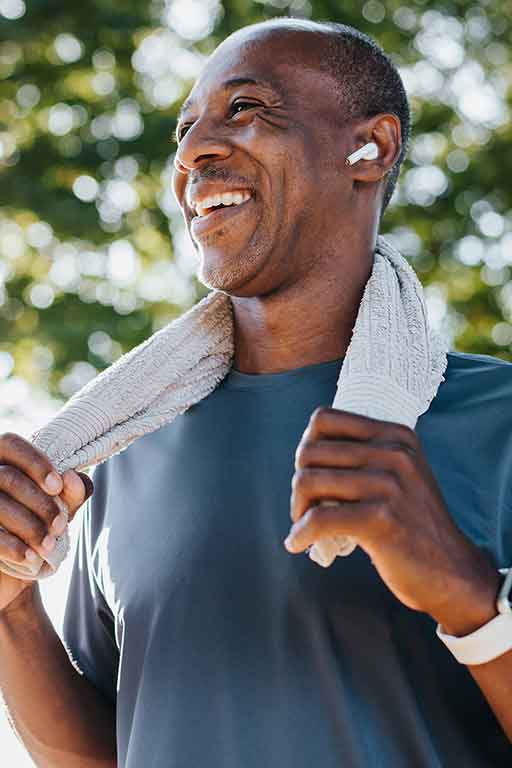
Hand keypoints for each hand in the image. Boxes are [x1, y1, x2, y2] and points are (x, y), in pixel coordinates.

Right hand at [0, 432, 93, 615]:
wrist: (12, 568)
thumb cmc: (37, 524)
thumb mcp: (59, 507)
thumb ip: (71, 491)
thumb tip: (72, 476)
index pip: (10, 444)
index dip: (35, 463)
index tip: (57, 487)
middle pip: (7, 477)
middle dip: (40, 503)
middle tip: (60, 526)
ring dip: (29, 527)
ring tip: (49, 545)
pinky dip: (12, 547)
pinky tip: (31, 558)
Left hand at [285, 408, 500, 634]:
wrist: (451, 570)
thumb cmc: (413, 524)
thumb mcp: (400, 474)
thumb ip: (366, 456)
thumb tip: (306, 450)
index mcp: (395, 435)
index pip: (324, 419)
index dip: (307, 447)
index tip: (311, 473)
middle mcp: (394, 453)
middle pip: (310, 452)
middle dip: (299, 484)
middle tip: (305, 508)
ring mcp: (388, 485)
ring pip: (308, 481)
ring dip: (298, 508)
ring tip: (304, 526)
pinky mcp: (380, 519)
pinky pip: (318, 519)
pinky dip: (300, 533)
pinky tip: (298, 543)